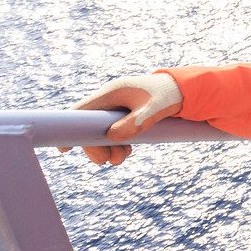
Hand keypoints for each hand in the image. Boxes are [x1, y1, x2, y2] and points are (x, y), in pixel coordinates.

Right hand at [59, 73, 182, 165]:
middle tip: (106, 161)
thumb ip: (135, 123)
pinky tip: (127, 151)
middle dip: (95, 147)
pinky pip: (113, 132)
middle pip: (89, 127)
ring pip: (101, 132)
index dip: (70, 129)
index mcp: (112, 93)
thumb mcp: (154, 110)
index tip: (63, 149)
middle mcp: (111, 99)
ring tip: (122, 158)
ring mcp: (117, 107)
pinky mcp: (125, 114)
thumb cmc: (169, 95)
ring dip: (108, 148)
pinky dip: (117, 144)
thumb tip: (112, 138)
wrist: (186, 89)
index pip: (81, 111)